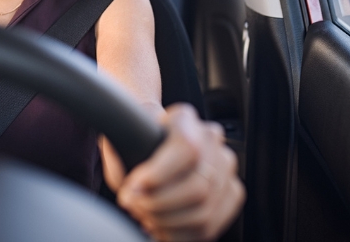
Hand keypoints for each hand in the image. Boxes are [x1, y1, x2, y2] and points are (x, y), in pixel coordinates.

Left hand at [117, 104, 244, 240]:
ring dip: (169, 222)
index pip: (187, 148)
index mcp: (184, 119)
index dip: (160, 174)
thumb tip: (131, 193)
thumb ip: (120, 162)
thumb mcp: (119, 141)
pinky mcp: (231, 192)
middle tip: (134, 206)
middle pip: (199, 185)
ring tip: (145, 217)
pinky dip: (180, 234)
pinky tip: (160, 227)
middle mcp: (211, 139)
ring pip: (205, 210)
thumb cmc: (135, 138)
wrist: (149, 138)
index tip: (133, 188)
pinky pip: (211, 225)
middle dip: (160, 204)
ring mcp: (225, 166)